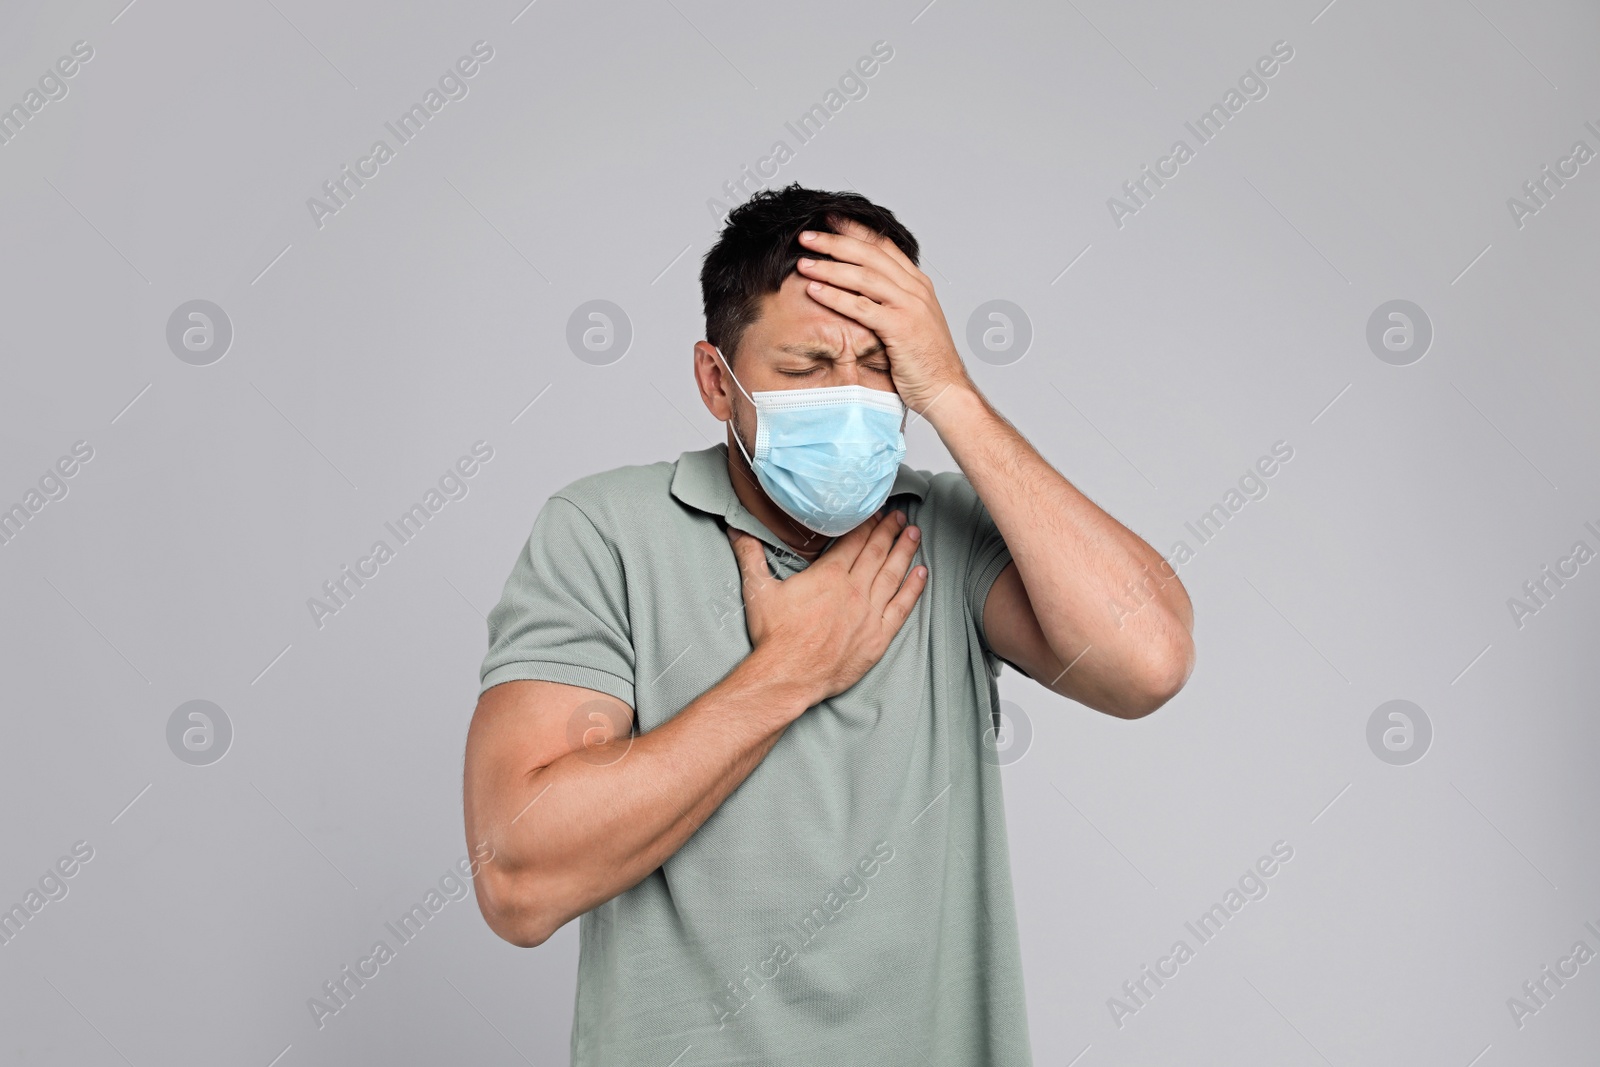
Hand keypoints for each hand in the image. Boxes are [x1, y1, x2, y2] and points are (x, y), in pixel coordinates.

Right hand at [726, 510, 926, 706]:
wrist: (789, 676)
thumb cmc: (774, 636)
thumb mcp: (758, 591)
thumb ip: (750, 557)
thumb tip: (736, 531)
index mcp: (830, 576)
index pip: (854, 541)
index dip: (867, 523)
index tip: (876, 511)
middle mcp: (854, 590)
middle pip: (877, 553)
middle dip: (889, 531)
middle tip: (899, 516)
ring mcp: (869, 614)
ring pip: (893, 575)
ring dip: (905, 551)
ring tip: (914, 534)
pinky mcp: (878, 637)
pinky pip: (902, 608)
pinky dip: (913, 589)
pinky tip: (922, 574)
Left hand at [793, 216, 973, 416]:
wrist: (946, 389)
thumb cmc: (925, 361)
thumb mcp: (910, 322)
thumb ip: (891, 301)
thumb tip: (862, 292)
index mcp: (917, 283)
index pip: (883, 246)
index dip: (855, 230)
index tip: (829, 220)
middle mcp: (915, 289)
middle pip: (870, 254)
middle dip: (835, 242)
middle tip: (807, 236)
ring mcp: (909, 306)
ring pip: (864, 276)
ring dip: (830, 267)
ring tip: (804, 263)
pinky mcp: (900, 327)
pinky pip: (862, 307)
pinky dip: (836, 297)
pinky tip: (815, 291)